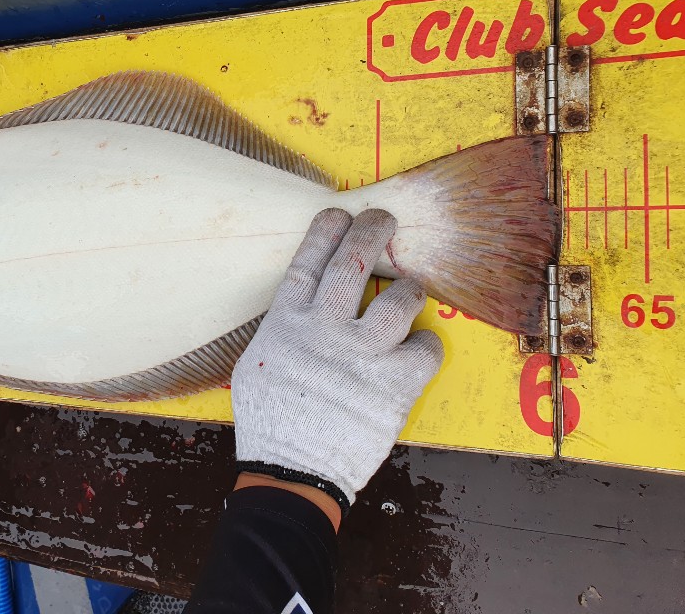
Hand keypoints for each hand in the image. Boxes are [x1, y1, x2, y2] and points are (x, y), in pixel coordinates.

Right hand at [232, 209, 443, 515]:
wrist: (292, 471)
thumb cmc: (271, 421)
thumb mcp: (257, 363)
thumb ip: (284, 330)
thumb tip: (303, 310)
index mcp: (287, 322)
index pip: (309, 260)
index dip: (326, 231)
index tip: (340, 213)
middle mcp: (324, 329)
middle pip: (354, 263)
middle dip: (373, 231)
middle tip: (385, 220)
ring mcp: (361, 355)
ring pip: (399, 300)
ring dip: (408, 291)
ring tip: (409, 292)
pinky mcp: (393, 384)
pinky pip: (426, 348)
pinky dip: (426, 347)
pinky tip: (417, 351)